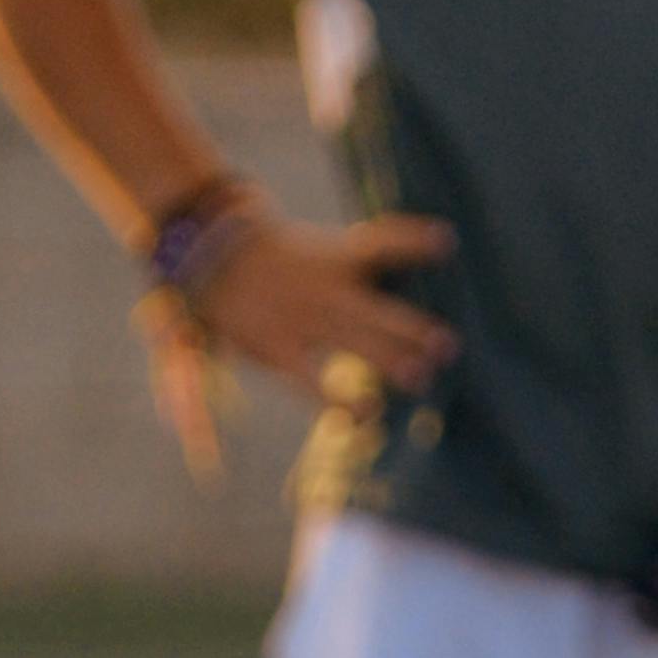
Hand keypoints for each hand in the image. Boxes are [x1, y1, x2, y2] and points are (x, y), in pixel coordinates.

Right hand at [189, 204, 455, 400]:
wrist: (211, 256)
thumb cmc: (276, 257)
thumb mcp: (320, 247)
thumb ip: (359, 260)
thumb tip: (413, 268)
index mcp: (336, 257)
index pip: (380, 243)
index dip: (412, 241)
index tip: (444, 242)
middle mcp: (323, 288)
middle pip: (373, 309)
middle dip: (411, 329)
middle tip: (447, 346)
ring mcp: (301, 320)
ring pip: (350, 342)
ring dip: (387, 360)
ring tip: (419, 379)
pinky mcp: (277, 349)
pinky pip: (311, 380)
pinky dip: (336, 399)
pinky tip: (363, 415)